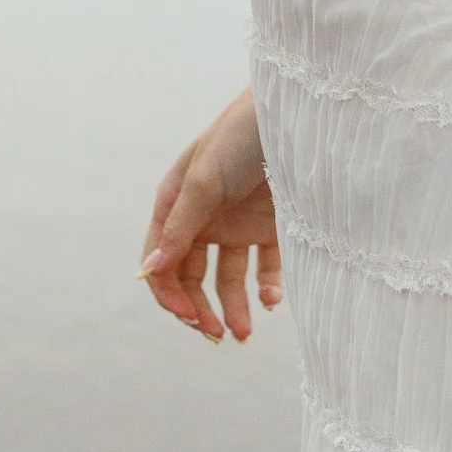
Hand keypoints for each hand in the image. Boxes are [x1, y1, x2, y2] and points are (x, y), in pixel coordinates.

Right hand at [138, 88, 281, 344]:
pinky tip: (272, 298)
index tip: (190, 318)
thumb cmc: (243, 136)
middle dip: (199, 307)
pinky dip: (267, 289)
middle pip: (191, 274)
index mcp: (178, 200)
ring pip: (228, 279)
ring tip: (244, 333)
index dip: (168, 291)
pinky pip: (265, 269)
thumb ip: (180, 225)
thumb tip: (150, 268)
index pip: (160, 256)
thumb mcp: (206, 179)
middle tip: (216, 335)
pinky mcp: (272, 228)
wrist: (301, 117)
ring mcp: (239, 222)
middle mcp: (205, 215)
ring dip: (232, 308)